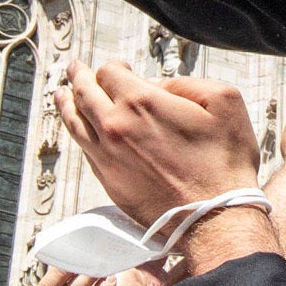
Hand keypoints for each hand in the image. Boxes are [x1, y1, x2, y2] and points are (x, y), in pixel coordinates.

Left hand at [58, 64, 257, 227]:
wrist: (215, 217)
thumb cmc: (224, 164)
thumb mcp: (224, 103)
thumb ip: (187, 82)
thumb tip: (159, 85)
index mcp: (141, 102)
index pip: (110, 72)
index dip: (116, 67)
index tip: (122, 69)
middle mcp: (115, 126)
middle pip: (84, 93)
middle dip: (80, 77)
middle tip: (75, 70)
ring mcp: (107, 156)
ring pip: (75, 122)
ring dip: (66, 103)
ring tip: (61, 94)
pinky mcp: (109, 181)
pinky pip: (84, 149)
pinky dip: (77, 132)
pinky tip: (78, 128)